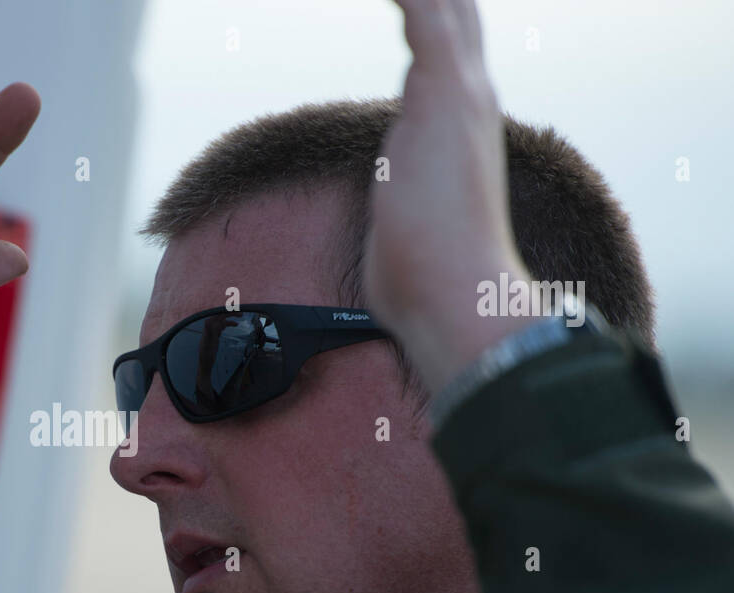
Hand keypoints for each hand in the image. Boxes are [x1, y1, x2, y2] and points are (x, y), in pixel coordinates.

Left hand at [363, 0, 535, 391]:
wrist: (456, 293)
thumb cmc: (427, 270)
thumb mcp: (404, 214)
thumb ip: (399, 196)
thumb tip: (393, 212)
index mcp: (462, 118)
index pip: (449, 45)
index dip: (428, 11)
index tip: (404, 3)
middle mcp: (470, 96)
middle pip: (455, 12)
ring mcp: (460, 91)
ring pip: (440, 4)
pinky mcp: (445, 91)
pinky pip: (425, 11)